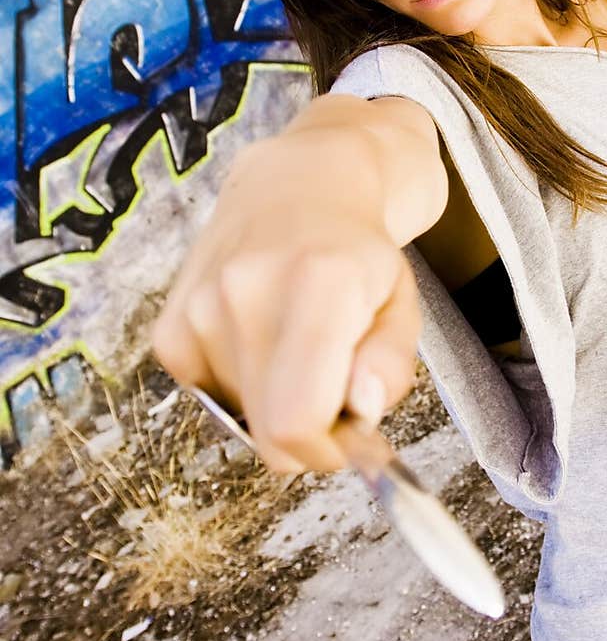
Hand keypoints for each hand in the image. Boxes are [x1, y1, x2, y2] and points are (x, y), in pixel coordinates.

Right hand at [151, 132, 421, 474]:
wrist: (295, 187)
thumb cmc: (357, 254)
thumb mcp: (403, 307)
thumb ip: (389, 367)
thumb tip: (359, 412)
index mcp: (323, 286)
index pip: (297, 421)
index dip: (324, 453)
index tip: (344, 440)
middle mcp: (249, 292)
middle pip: (267, 433)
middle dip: (306, 436)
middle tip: (328, 394)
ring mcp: (200, 307)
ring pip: (240, 418)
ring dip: (272, 404)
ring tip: (294, 349)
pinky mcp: (169, 326)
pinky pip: (206, 397)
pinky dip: (238, 387)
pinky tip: (259, 341)